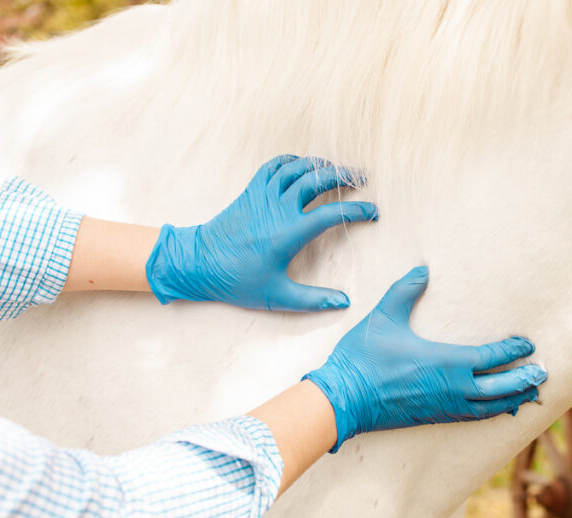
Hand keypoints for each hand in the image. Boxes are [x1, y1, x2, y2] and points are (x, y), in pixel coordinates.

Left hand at [145, 155, 376, 310]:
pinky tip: (302, 165)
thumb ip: (313, 300)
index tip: (372, 212)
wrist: (199, 262)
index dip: (356, 210)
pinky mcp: (251, 191)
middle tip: (361, 178)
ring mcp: (263, 196)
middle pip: (318, 180)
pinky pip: (274, 166)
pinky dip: (291, 161)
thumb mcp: (277, 296)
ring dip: (320, 165)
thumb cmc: (237, 280)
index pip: (332, 213)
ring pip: (297, 168)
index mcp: (289, 233)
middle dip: (344, 176)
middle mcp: (278, 209)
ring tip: (337, 169)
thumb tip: (344, 302)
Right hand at [304, 266, 547, 451]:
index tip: (528, 344)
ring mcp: (444, 406)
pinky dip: (492, 413)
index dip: (513, 351)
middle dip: (524, 380)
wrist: (343, 399)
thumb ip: (405, 292)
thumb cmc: (363, 357)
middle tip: (543, 372)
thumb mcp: (384, 317)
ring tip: (530, 394)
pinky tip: (499, 410)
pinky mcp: (434, 417)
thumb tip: (422, 270)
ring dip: (513, 399)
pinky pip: (473, 417)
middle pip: (500, 388)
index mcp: (445, 362)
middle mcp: (452, 388)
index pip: (490, 358)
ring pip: (490, 407)